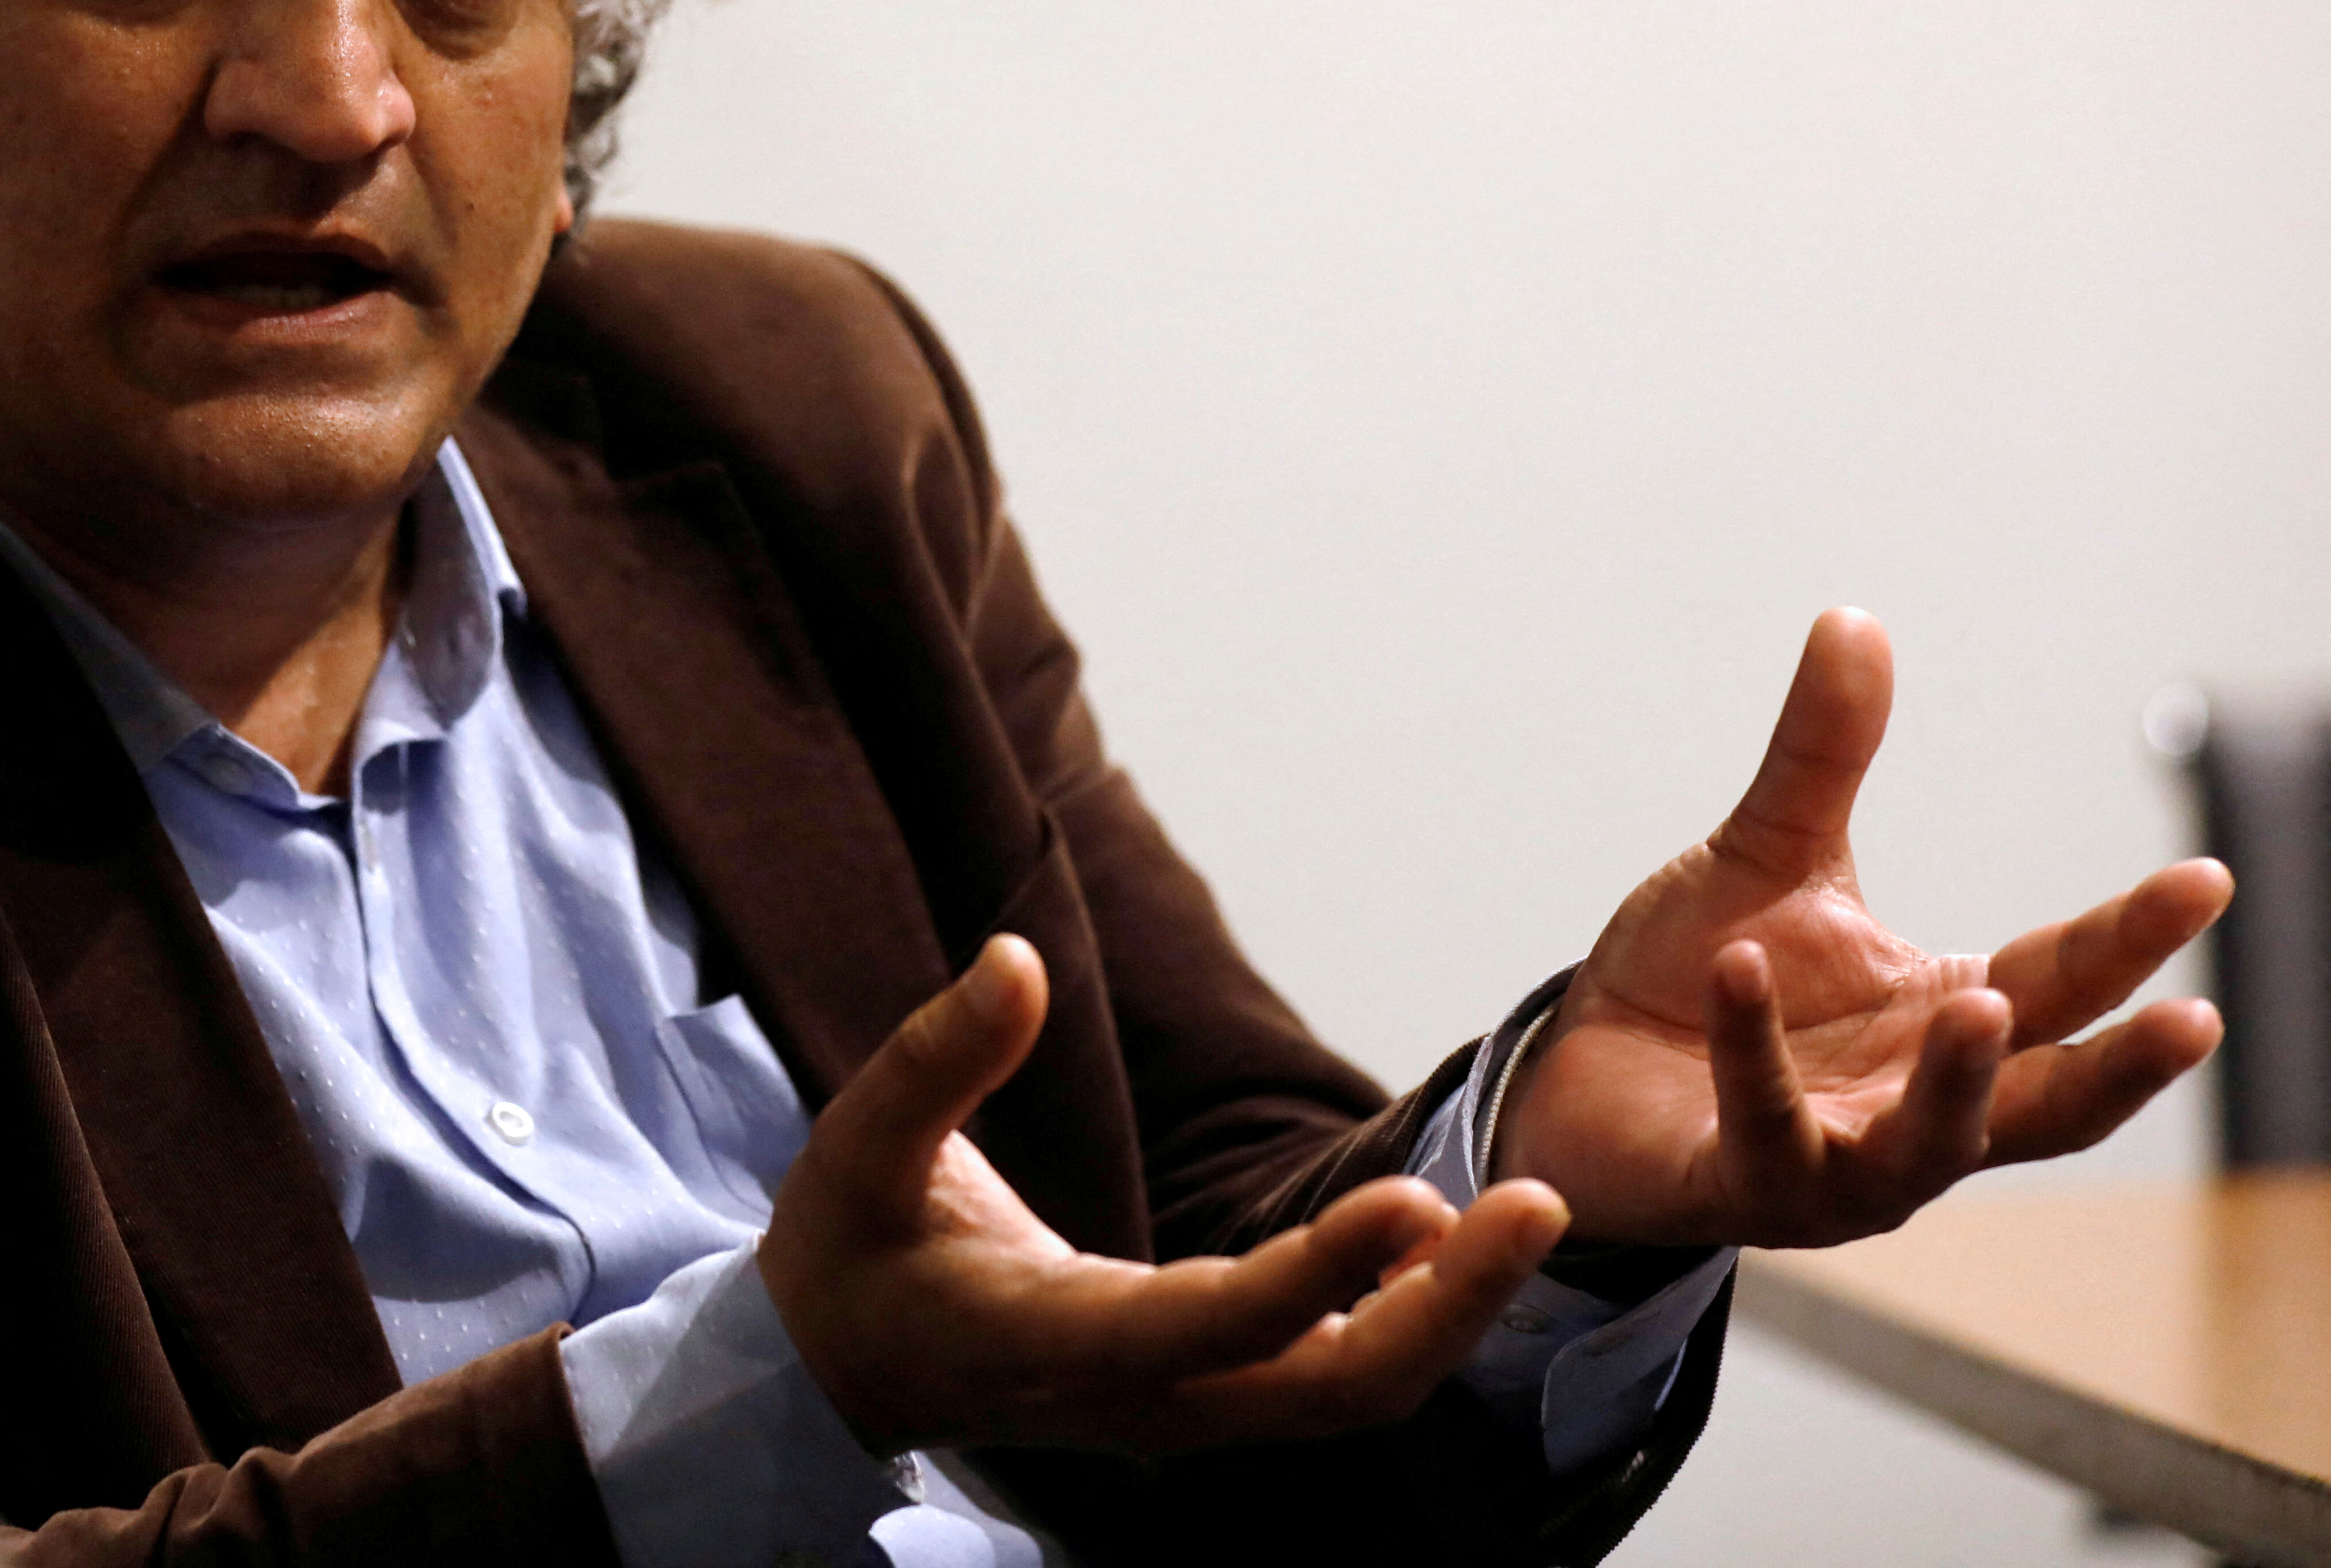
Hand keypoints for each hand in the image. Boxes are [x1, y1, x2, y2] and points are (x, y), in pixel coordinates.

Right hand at [760, 934, 1571, 1460]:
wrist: (833, 1372)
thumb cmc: (848, 1252)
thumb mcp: (856, 1144)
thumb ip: (939, 1056)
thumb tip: (1016, 957)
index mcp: (1054, 1342)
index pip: (1214, 1325)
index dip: (1319, 1273)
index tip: (1415, 1200)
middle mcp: (1141, 1400)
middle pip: (1331, 1391)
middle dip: (1446, 1310)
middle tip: (1536, 1204)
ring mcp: (1178, 1411)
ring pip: (1348, 1394)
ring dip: (1444, 1314)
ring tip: (1522, 1214)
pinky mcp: (1201, 1391)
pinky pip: (1327, 1371)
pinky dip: (1403, 1313)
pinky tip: (1447, 1238)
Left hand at [1500, 608, 2232, 1248]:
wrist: (1580, 1066)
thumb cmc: (1695, 980)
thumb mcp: (1768, 857)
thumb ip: (1821, 756)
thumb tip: (1855, 618)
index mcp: (1940, 1024)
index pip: (2061, 984)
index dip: (2134, 938)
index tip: (2206, 878)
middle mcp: (1913, 1112)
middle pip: (2043, 1099)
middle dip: (2120, 1067)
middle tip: (2194, 1018)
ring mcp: (1837, 1167)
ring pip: (1927, 1147)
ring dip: (1958, 1083)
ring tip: (1978, 1005)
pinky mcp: (1741, 1187)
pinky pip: (1762, 1121)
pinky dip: (1754, 1047)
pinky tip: (1742, 965)